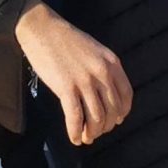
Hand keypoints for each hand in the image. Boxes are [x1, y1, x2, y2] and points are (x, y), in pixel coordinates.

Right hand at [16, 1, 131, 146]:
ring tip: (86, 137)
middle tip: (97, 132)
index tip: (116, 120)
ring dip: (92, 132)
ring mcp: (84, 81)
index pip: (126, 96)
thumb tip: (105, 95)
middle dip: (106, 126)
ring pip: (96, 117)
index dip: (122, 112)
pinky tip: (74, 138)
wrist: (41, 28)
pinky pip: (75, 117)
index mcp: (112, 63)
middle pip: (112, 110)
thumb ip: (103, 69)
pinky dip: (75, 131)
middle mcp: (102, 73)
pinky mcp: (66, 87)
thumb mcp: (94, 50)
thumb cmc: (64, 39)